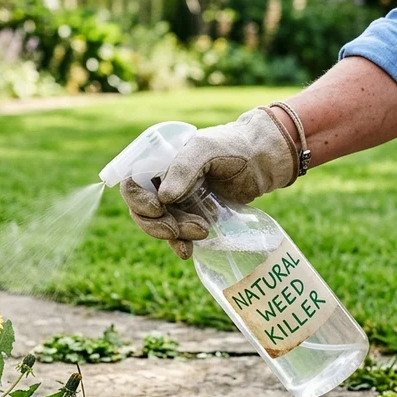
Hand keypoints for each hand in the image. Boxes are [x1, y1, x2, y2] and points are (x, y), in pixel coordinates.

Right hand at [121, 107, 298, 258]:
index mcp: (158, 163)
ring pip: (160, 226)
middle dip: (157, 224)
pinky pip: (178, 236)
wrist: (264, 161)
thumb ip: (184, 168)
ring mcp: (179, 203)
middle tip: (176, 229)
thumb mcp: (206, 148)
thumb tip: (164, 198)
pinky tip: (189, 251)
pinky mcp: (194, 217)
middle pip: (143, 211)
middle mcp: (163, 183)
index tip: (158, 209)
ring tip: (202, 230)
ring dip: (174, 234)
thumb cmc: (233, 145)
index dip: (138, 200)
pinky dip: (180, 244)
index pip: (132, 184)